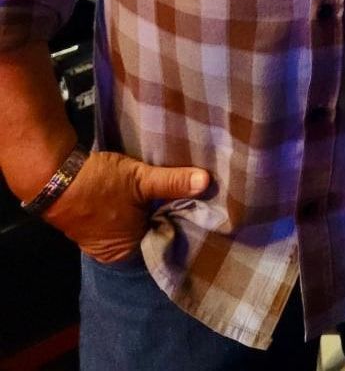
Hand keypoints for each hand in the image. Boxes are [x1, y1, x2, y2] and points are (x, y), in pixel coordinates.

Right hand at [42, 150, 209, 262]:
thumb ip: (173, 182)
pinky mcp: (95, 223)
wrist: (54, 175)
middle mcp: (115, 252)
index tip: (205, 213)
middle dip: (171, 218)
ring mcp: (102, 239)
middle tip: (199, 200)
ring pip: (139, 225)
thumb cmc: (99, 184)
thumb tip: (207, 182)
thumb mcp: (140, 180)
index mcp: (127, 252)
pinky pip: (126, 218)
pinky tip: (153, 194)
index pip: (166, 246)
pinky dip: (139, 208)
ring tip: (181, 195)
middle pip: (153, 235)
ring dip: (154, 211)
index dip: (184, 228)